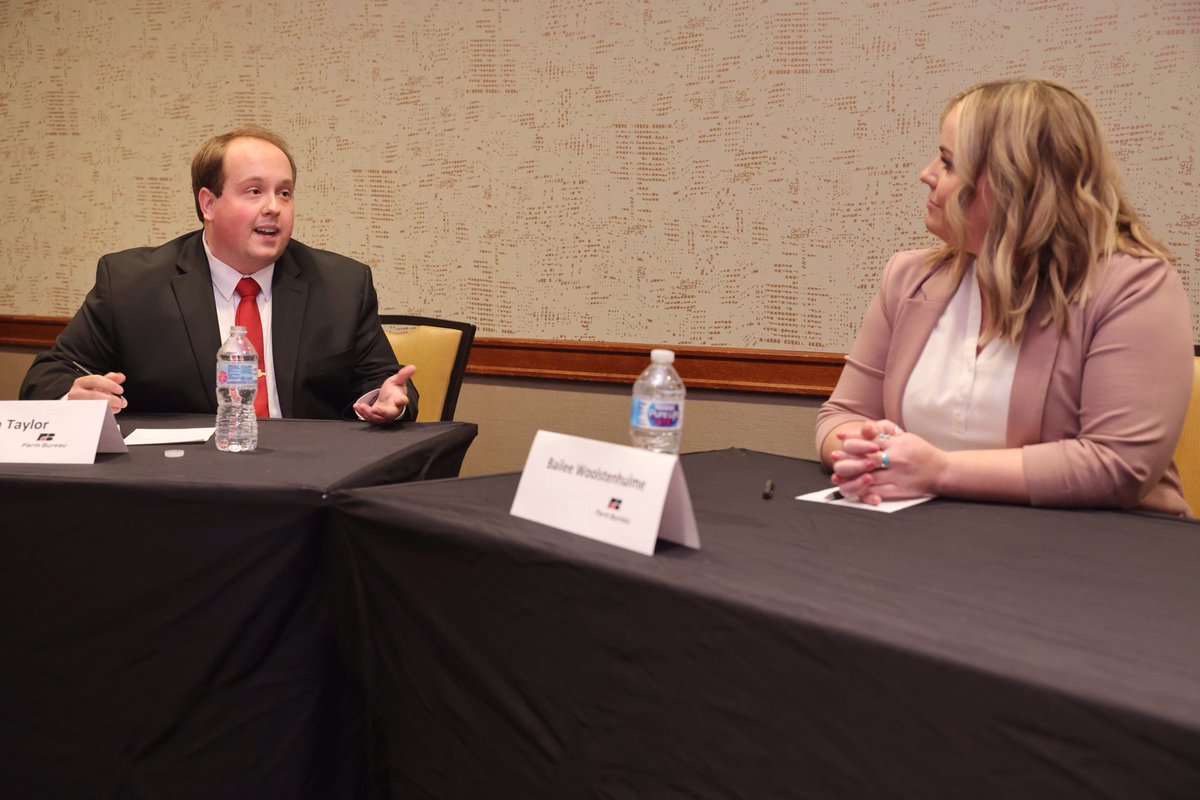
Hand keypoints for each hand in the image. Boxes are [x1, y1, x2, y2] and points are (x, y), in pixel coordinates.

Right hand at [66, 372, 127, 413]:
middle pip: (94, 395)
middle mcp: (76, 393)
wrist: (78, 404)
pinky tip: (110, 412)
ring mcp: (76, 404)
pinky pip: (92, 414)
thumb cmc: (88, 393)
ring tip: (117, 407)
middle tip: (121, 402)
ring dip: (108, 407)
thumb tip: (121, 376)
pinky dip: (103, 414)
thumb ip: (110, 379)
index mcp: (81, 382)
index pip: (95, 380)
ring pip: (93, 406)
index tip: (120, 390)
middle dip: (110, 399)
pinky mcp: (78, 414)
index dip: (110, 385)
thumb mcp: (98, 385)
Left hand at [354, 364, 415, 425]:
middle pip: (390, 414)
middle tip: (376, 409)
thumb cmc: (394, 390)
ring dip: (369, 413)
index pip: (402, 401)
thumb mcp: (397, 380)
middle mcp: (393, 409)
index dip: (402, 401)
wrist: (388, 399)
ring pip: (378, 418)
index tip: (400, 399)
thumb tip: (413, 367)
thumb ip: (403, 375)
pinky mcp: (375, 417)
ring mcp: (384, 415)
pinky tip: (357, 407)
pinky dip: (362, 413)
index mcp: (399, 399)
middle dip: (383, 412)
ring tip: (361, 406)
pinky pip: (369, 418)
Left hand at [829, 420, 943, 504]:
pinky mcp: (899, 490)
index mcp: (897, 443)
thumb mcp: (905, 436)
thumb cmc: (920, 452)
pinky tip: (853, 488)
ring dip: (851, 477)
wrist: (941, 470)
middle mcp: (896, 459)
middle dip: (848, 459)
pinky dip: (863, 491)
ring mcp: (897, 475)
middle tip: (835, 459)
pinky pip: (877, 492)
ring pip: (868, 477)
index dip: (853, 439)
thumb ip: (885, 429)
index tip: (840, 438)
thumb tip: (866, 426)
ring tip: (839, 476)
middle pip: (866, 459)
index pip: (870, 439)